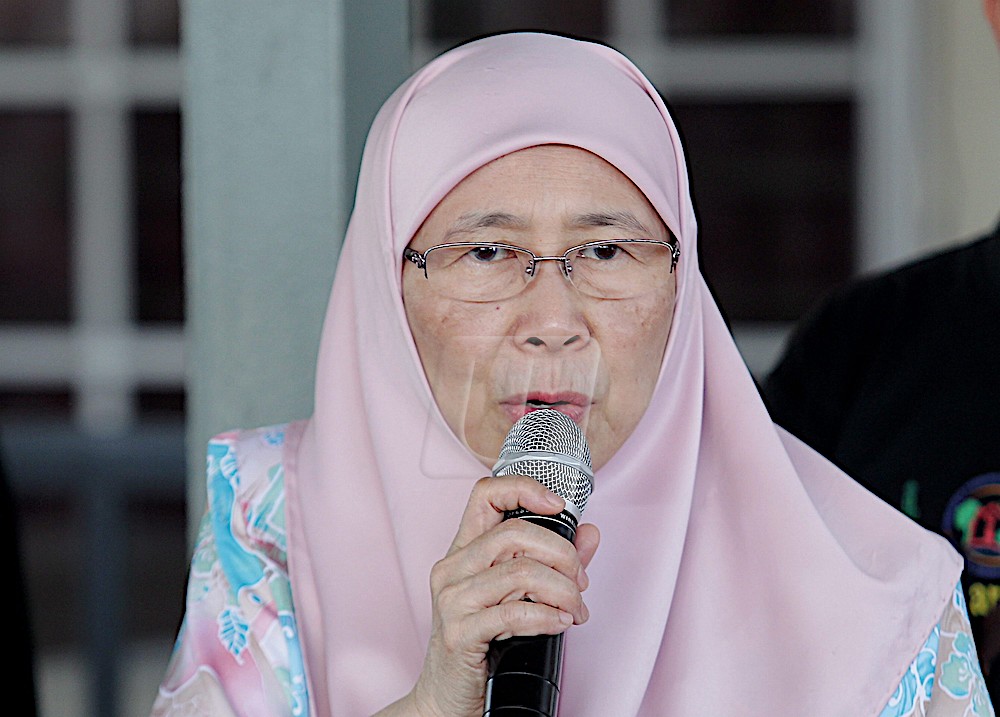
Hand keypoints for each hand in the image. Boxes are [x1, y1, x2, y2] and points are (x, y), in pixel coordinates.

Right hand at [380, 474, 598, 716]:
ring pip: (520, 572)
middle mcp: (452, 568)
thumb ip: (554, 562)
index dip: (524, 489)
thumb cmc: (482, 645)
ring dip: (562, 591)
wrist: (446, 698)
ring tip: (574, 610)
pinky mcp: (458, 632)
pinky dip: (547, 617)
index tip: (558, 505)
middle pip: (515, 532)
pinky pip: (514, 613)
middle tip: (579, 581)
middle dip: (561, 554)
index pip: (485, 494)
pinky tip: (560, 623)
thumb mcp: (518, 595)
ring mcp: (452, 599)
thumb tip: (590, 533)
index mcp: (464, 550)